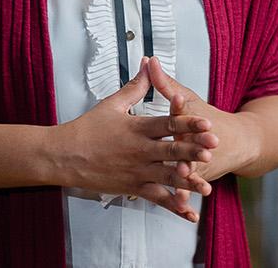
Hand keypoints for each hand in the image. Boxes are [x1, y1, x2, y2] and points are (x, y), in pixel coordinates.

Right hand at [51, 59, 219, 221]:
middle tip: (214, 148)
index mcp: (137, 128)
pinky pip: (157, 199)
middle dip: (194, 149)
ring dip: (188, 181)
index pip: (167, 124)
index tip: (206, 122)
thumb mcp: (112, 104)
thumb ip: (136, 86)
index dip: (188, 123)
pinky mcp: (133, 188)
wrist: (63, 156)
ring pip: (167, 177)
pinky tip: (190, 213)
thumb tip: (149, 64)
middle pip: (171, 150)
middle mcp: (139, 151)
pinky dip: (174, 207)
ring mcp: (137, 171)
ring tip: (207, 185)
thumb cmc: (86, 129)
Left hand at [147, 57, 258, 184]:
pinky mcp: (199, 177)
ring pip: (193, 167)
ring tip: (183, 176)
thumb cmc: (209, 119)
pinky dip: (185, 196)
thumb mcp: (188, 98)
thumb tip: (148, 61)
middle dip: (189, 144)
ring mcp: (201, 161)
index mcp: (192, 119)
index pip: (186, 110)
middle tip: (183, 144)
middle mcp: (197, 141)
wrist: (241, 142)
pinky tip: (179, 204)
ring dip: (189, 173)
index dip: (181, 104)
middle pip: (192, 141)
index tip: (179, 99)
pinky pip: (189, 187)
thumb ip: (164, 83)